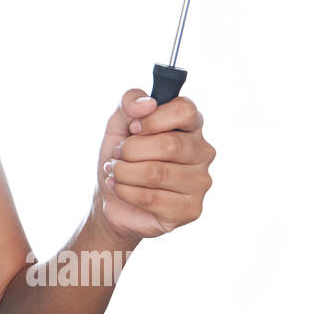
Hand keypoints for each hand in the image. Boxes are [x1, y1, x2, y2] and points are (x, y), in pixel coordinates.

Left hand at [91, 89, 215, 244]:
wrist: (112, 198)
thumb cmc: (122, 158)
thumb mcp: (118, 124)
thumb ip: (130, 103)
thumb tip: (148, 103)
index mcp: (191, 126)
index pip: (185, 110)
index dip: (153, 119)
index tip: (133, 128)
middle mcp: (202, 152)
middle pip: (169, 144)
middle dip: (131, 150)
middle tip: (118, 155)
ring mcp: (200, 182)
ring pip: (157, 173)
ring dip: (124, 172)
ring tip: (116, 172)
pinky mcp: (190, 209)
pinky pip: (151, 199)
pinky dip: (125, 191)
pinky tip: (120, 189)